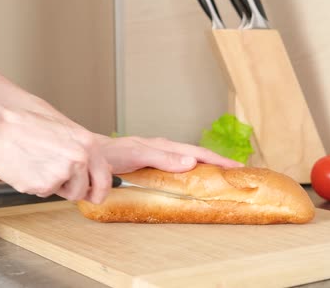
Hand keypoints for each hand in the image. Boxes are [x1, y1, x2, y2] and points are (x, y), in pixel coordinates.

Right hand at [0, 108, 111, 202]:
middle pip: (85, 191)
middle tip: (61, 183)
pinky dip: (36, 185)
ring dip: (55, 186)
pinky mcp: (44, 185)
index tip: (97, 196)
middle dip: (75, 191)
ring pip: (65, 194)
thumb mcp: (65, 130)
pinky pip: (44, 193)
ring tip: (39, 165)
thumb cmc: (25, 126)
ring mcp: (62, 173)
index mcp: (88, 143)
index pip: (105, 178)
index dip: (101, 191)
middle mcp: (80, 159)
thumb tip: (103, 167)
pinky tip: (27, 168)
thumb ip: (85, 150)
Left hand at [95, 135, 242, 173]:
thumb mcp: (138, 154)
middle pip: (198, 156)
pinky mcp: (153, 168)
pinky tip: (193, 183)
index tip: (238, 168)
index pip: (199, 152)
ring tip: (222, 178)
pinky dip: (191, 175)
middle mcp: (166, 151)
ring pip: (190, 162)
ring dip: (207, 169)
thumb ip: (163, 158)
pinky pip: (178, 170)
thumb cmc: (111, 154)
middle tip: (238, 174)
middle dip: (219, 164)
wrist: (90, 156)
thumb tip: (192, 162)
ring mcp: (160, 159)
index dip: (219, 160)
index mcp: (166, 146)